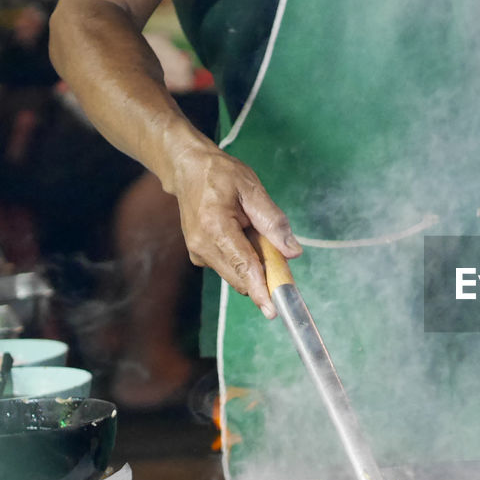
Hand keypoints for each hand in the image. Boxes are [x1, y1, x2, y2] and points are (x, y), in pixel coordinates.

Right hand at [166, 143, 300, 318]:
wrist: (187, 169)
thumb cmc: (221, 175)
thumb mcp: (252, 189)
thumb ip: (273, 221)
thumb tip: (292, 252)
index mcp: (215, 226)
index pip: (242, 265)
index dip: (260, 289)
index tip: (273, 310)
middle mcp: (202, 245)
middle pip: (241, 276)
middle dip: (266, 276)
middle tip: (279, 254)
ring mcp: (198, 253)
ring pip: (237, 275)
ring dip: (255, 266)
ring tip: (255, 232)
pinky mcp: (200, 256)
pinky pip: (231, 268)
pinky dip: (245, 262)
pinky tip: (245, 237)